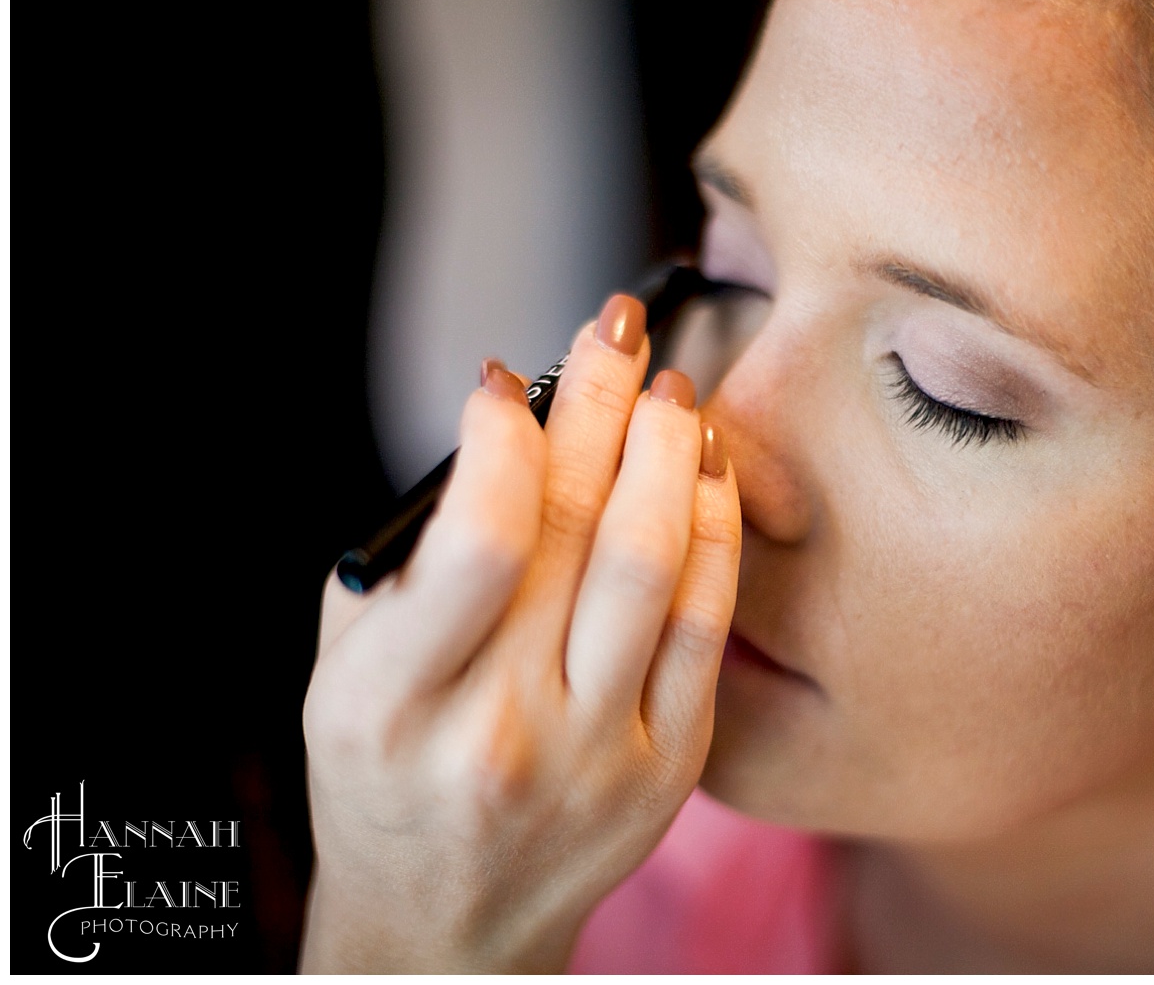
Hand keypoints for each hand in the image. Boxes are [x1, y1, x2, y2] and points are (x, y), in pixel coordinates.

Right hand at [299, 294, 739, 972]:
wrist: (447, 925)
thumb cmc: (384, 778)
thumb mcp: (341, 674)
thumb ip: (409, 559)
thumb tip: (501, 422)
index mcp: (397, 707)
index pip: (479, 544)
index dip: (505, 441)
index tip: (507, 379)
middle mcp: (505, 733)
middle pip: (581, 533)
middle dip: (601, 406)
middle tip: (618, 329)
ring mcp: (599, 756)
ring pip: (656, 568)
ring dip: (668, 454)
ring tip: (669, 386)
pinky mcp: (667, 768)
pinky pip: (705, 624)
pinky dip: (711, 530)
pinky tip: (706, 469)